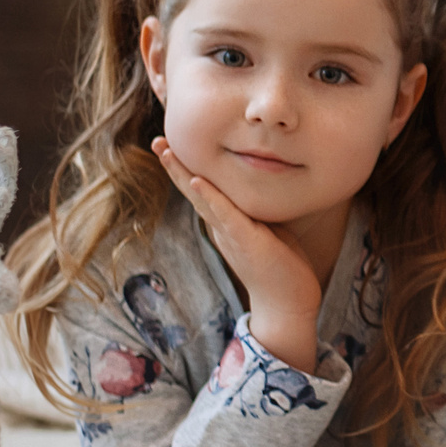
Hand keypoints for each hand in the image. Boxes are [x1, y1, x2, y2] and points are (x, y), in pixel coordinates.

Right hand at [152, 137, 321, 371]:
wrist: (288, 305)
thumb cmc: (282, 267)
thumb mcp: (267, 229)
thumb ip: (257, 210)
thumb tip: (262, 185)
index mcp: (226, 223)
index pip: (203, 191)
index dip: (187, 168)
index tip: (172, 145)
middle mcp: (221, 227)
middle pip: (193, 191)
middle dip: (175, 165)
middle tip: (158, 141)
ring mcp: (230, 234)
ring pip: (202, 199)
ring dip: (183, 174)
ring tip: (166, 152)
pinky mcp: (246, 241)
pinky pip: (226, 215)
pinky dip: (211, 198)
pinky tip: (198, 180)